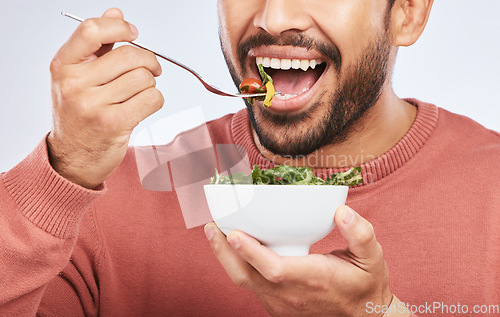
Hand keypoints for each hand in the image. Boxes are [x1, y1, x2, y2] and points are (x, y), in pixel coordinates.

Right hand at [48, 8, 163, 188]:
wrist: (73, 158)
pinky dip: (155, 100)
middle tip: (150, 69)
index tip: (133, 33)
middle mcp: (75, 83)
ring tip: (139, 93)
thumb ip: (97, 45)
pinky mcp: (114, 123)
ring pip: (145, 78)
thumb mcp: (77, 77)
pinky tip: (142, 106)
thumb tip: (116, 13)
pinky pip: (152, 98)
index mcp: (63, 66)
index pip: (93, 30)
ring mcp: (93, 105)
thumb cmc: (78, 115)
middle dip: (149, 61)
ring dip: (151, 84)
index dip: (120, 27)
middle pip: (130, 55)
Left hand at [205, 205, 391, 315]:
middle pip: (248, 277)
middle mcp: (292, 294)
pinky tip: (234, 249)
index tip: (233, 233)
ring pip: (245, 282)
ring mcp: (282, 303)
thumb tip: (343, 211)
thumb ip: (361, 234)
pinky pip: (252, 286)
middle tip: (212, 228)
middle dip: (224, 253)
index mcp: (313, 279)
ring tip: (216, 234)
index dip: (251, 252)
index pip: (275, 269)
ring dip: (226, 258)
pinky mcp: (278, 306)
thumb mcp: (372, 258)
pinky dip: (239, 267)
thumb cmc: (365, 284)